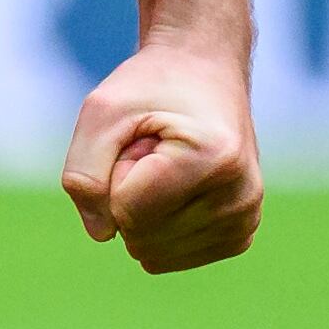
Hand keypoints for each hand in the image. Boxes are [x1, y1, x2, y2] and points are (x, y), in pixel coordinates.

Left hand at [63, 35, 262, 274]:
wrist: (204, 71)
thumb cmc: (152, 87)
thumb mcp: (101, 111)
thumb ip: (84, 174)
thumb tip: (102, 234)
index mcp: (213, 159)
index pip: (126, 211)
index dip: (115, 172)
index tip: (142, 136)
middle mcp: (240, 195)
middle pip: (139, 236)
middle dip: (127, 193)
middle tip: (152, 149)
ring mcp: (245, 220)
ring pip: (153, 253)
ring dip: (144, 210)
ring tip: (166, 165)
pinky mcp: (240, 235)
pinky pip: (169, 257)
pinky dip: (159, 226)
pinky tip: (179, 186)